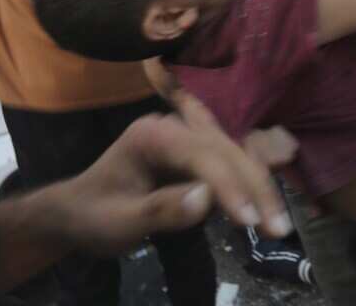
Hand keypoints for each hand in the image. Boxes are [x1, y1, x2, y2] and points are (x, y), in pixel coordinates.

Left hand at [53, 93, 295, 255]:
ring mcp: (188, 138)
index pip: (202, 155)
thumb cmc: (93, 217)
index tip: (249, 221)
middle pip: (227, 151)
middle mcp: (175, 127)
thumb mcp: (119, 223)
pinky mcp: (198, 154)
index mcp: (153, 135)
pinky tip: (265, 208)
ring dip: (259, 186)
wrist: (77, 214)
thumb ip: (160, 210)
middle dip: (255, 188)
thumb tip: (206, 199)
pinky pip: (232, 163)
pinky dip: (251, 184)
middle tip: (278, 229)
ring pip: (237, 155)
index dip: (229, 186)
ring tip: (277, 225)